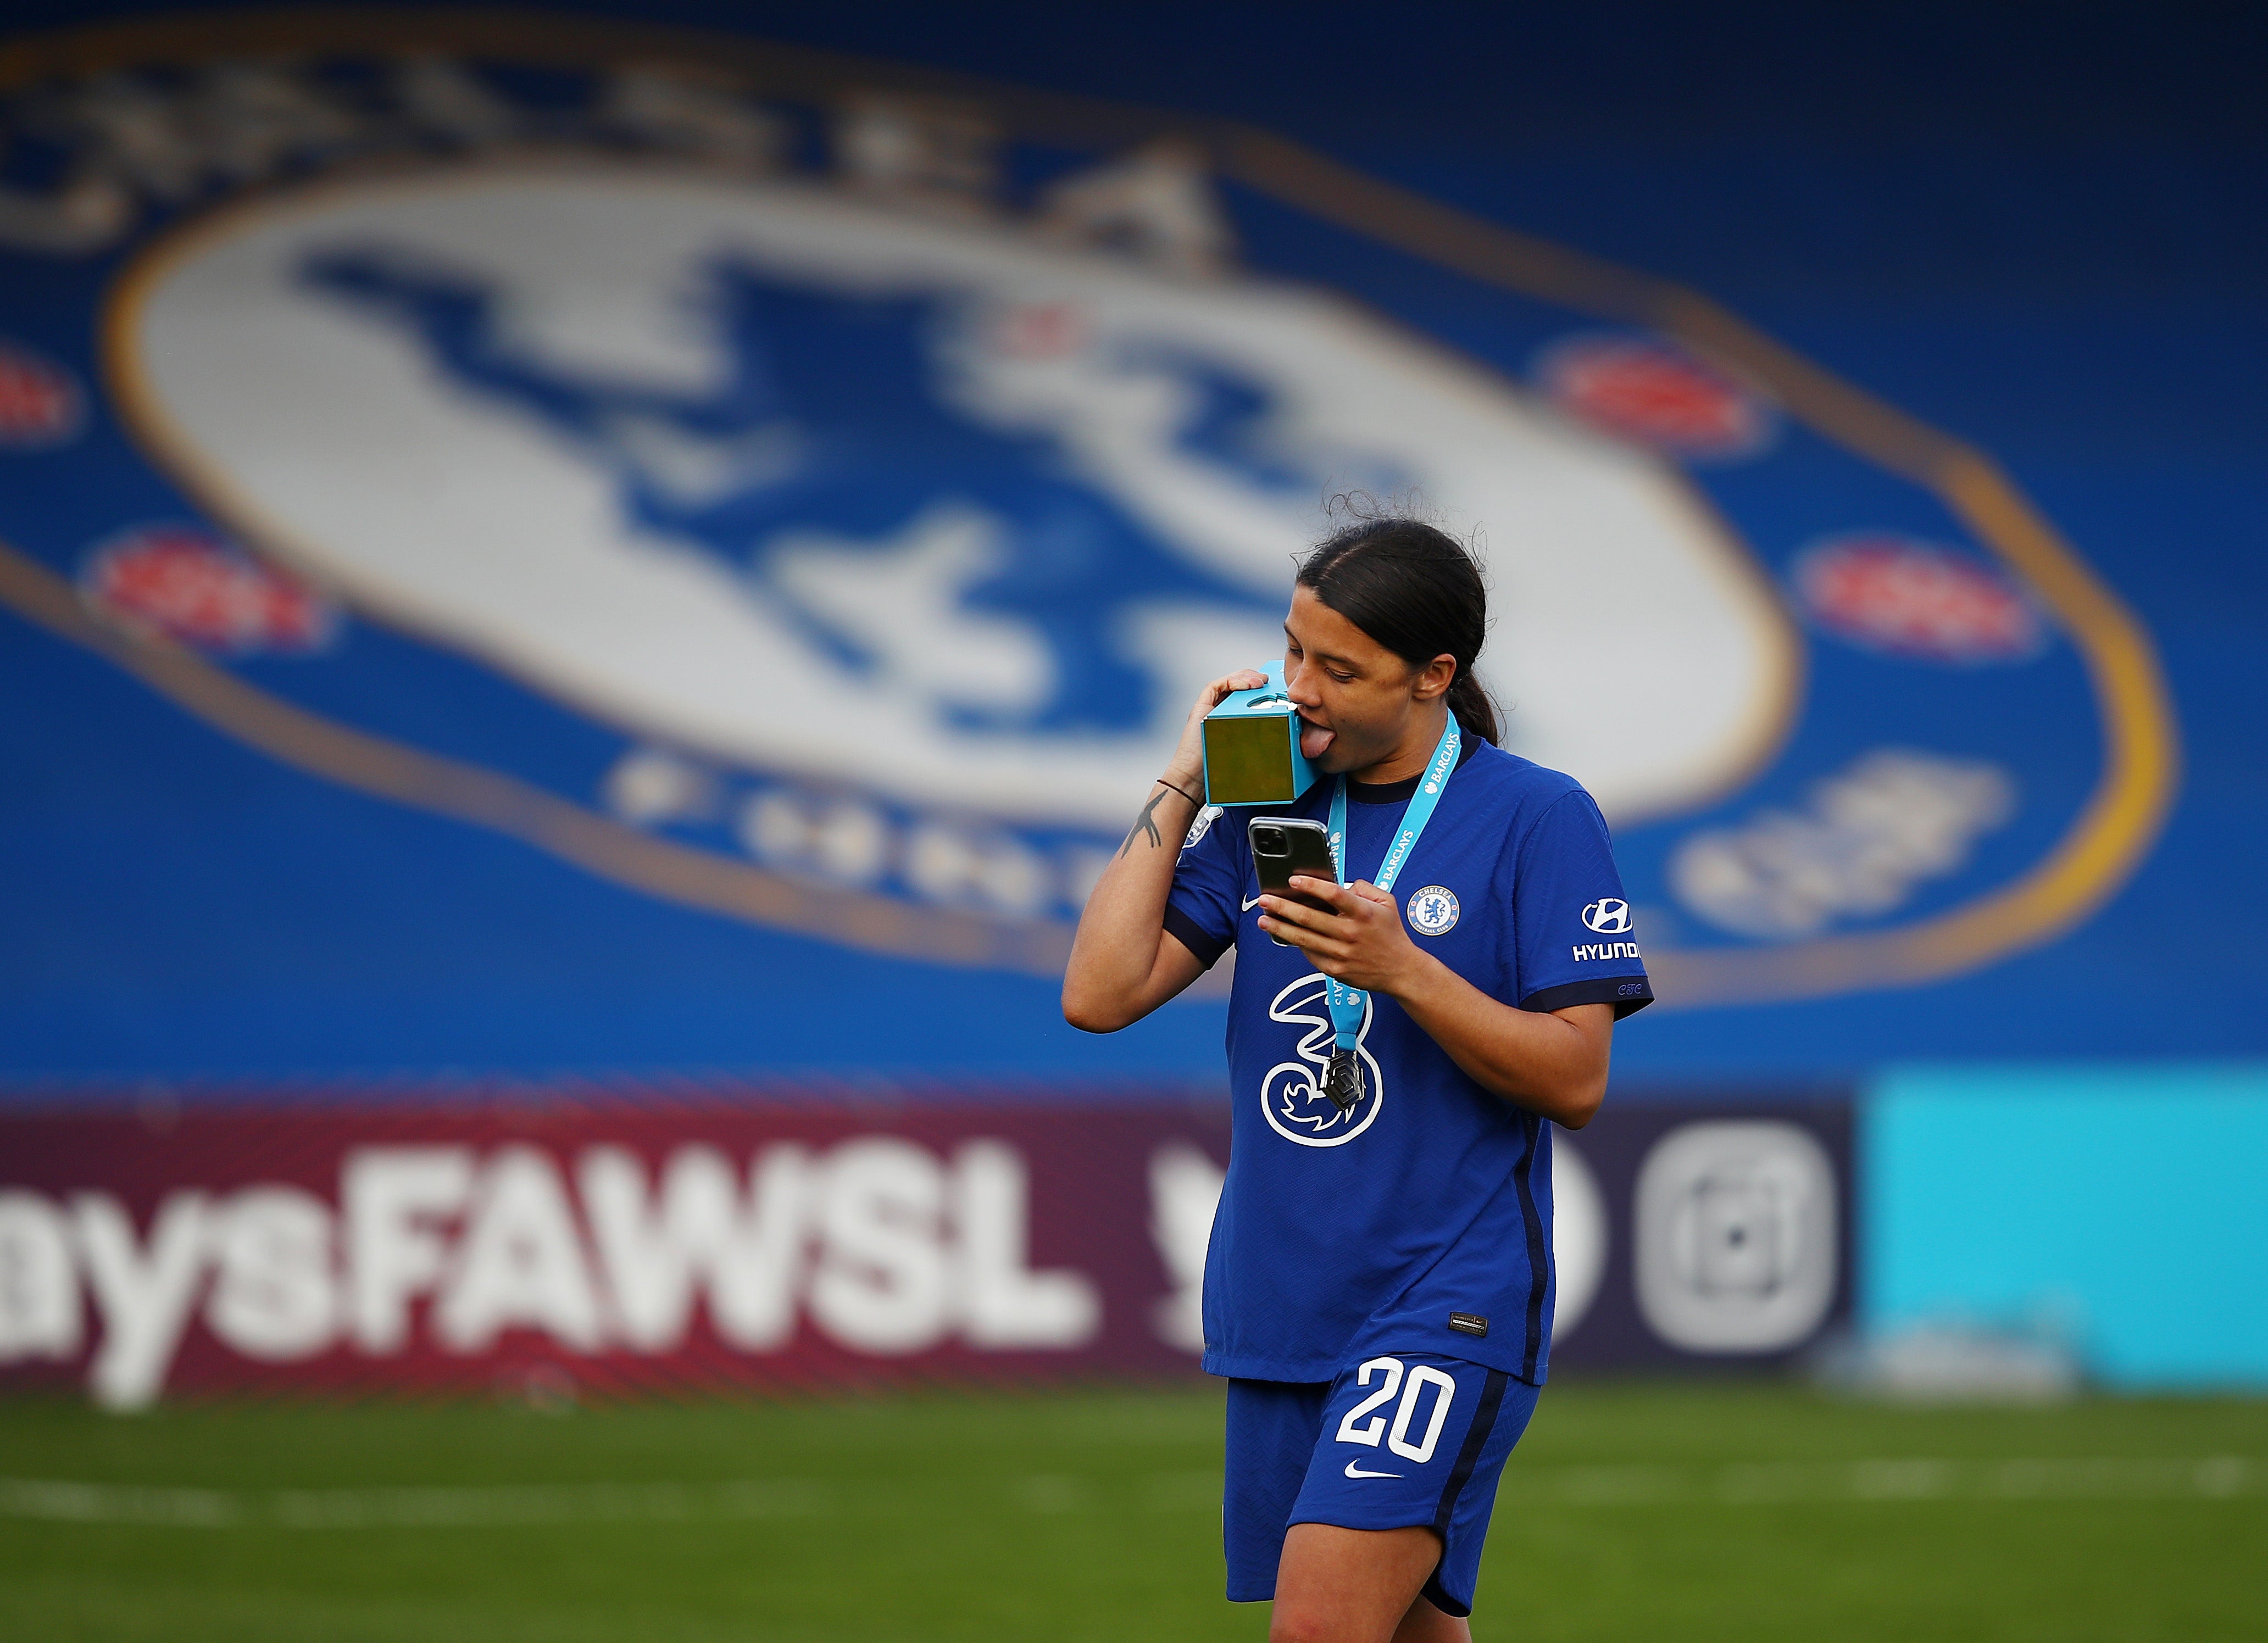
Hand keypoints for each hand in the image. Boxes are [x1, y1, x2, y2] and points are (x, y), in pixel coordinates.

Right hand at [1160, 667, 1267, 792]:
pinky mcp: (1201, 706)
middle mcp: (1221, 710)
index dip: (1262, 688)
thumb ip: (1262, 738)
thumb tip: (1289, 732)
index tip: (1278, 688)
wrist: (1195, 779)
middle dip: (1256, 679)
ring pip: (1229, 682)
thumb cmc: (1220, 769)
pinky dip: (1233, 681)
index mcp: (1234, 718)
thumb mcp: (1249, 750)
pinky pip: (1216, 686)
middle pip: (1240, 685)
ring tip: (1261, 682)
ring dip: (1247, 677)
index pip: (1249, 695)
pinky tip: (1248, 686)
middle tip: (1271, 681)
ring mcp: (1210, 707)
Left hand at [1256, 877, 1434, 997]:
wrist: (1401, 970)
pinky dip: (1296, 943)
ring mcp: (1341, 954)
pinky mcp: (1335, 970)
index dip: (1311, 886)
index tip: (1293, 880)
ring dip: (1279, 927)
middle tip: (1265, 899)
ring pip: (1302, 938)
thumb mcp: (1386, 902)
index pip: (1334, 895)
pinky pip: (1310, 953)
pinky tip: (1284, 935)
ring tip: (1263, 919)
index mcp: (1363, 913)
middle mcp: (1350, 933)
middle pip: (1309, 918)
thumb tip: (1339, 884)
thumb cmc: (1391, 933)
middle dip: (1282, 907)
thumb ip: (1364, 888)